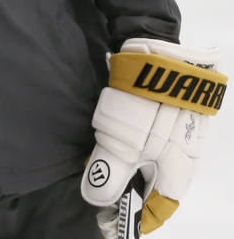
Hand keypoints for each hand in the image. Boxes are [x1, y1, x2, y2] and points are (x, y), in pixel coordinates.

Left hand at [80, 38, 225, 233]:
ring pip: (151, 164)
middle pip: (155, 187)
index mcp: (180, 172)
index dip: (136, 220)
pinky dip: (128, 150)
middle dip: (129, 197)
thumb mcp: (124, 145)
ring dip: (127, 172)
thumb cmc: (149, 107)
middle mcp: (183, 157)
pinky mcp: (166, 113)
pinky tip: (108, 144)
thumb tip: (96, 199)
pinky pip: (147, 142)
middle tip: (98, 198)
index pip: (160, 208)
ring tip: (97, 173)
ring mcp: (176, 133)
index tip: (109, 226)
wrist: (161, 56)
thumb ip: (108, 173)